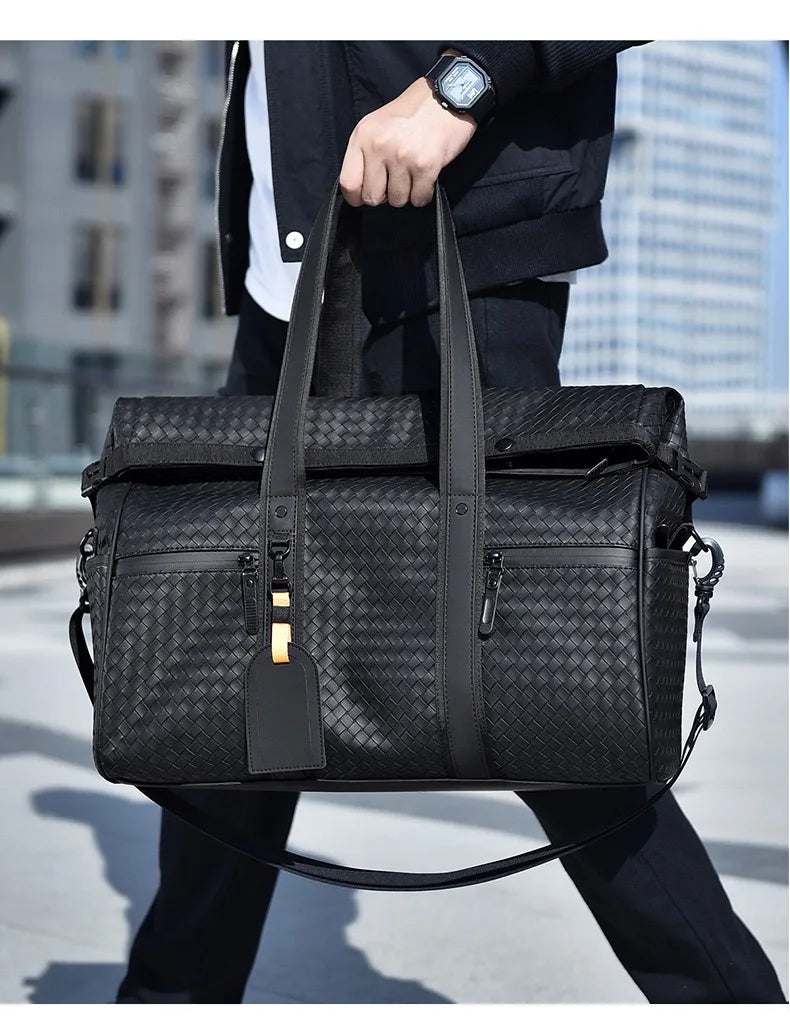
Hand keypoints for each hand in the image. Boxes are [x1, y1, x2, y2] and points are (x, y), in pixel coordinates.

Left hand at [339, 76, 475, 207]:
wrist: (447, 98)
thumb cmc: (412, 113)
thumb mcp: (377, 125)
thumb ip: (365, 153)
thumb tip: (360, 189)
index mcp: (363, 135)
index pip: (348, 183)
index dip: (356, 196)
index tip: (365, 195)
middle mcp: (379, 145)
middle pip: (372, 197)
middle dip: (384, 196)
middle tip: (395, 181)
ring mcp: (402, 156)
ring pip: (397, 200)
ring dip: (406, 194)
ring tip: (412, 174)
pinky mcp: (425, 166)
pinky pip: (418, 199)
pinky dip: (423, 194)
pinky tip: (425, 178)